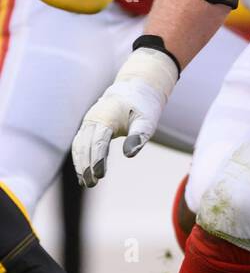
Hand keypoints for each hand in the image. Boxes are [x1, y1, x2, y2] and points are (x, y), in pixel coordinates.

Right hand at [72, 48, 178, 186]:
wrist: (135, 89)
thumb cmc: (143, 107)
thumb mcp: (147, 121)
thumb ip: (138, 136)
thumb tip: (129, 154)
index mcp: (106, 117)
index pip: (99, 141)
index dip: (97, 159)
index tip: (98, 175)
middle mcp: (93, 118)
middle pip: (85, 145)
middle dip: (87, 165)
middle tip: (92, 184)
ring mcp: (89, 121)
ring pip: (79, 145)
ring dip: (81, 164)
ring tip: (87, 183)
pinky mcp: (89, 125)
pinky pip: (80, 143)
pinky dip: (81, 157)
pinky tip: (84, 173)